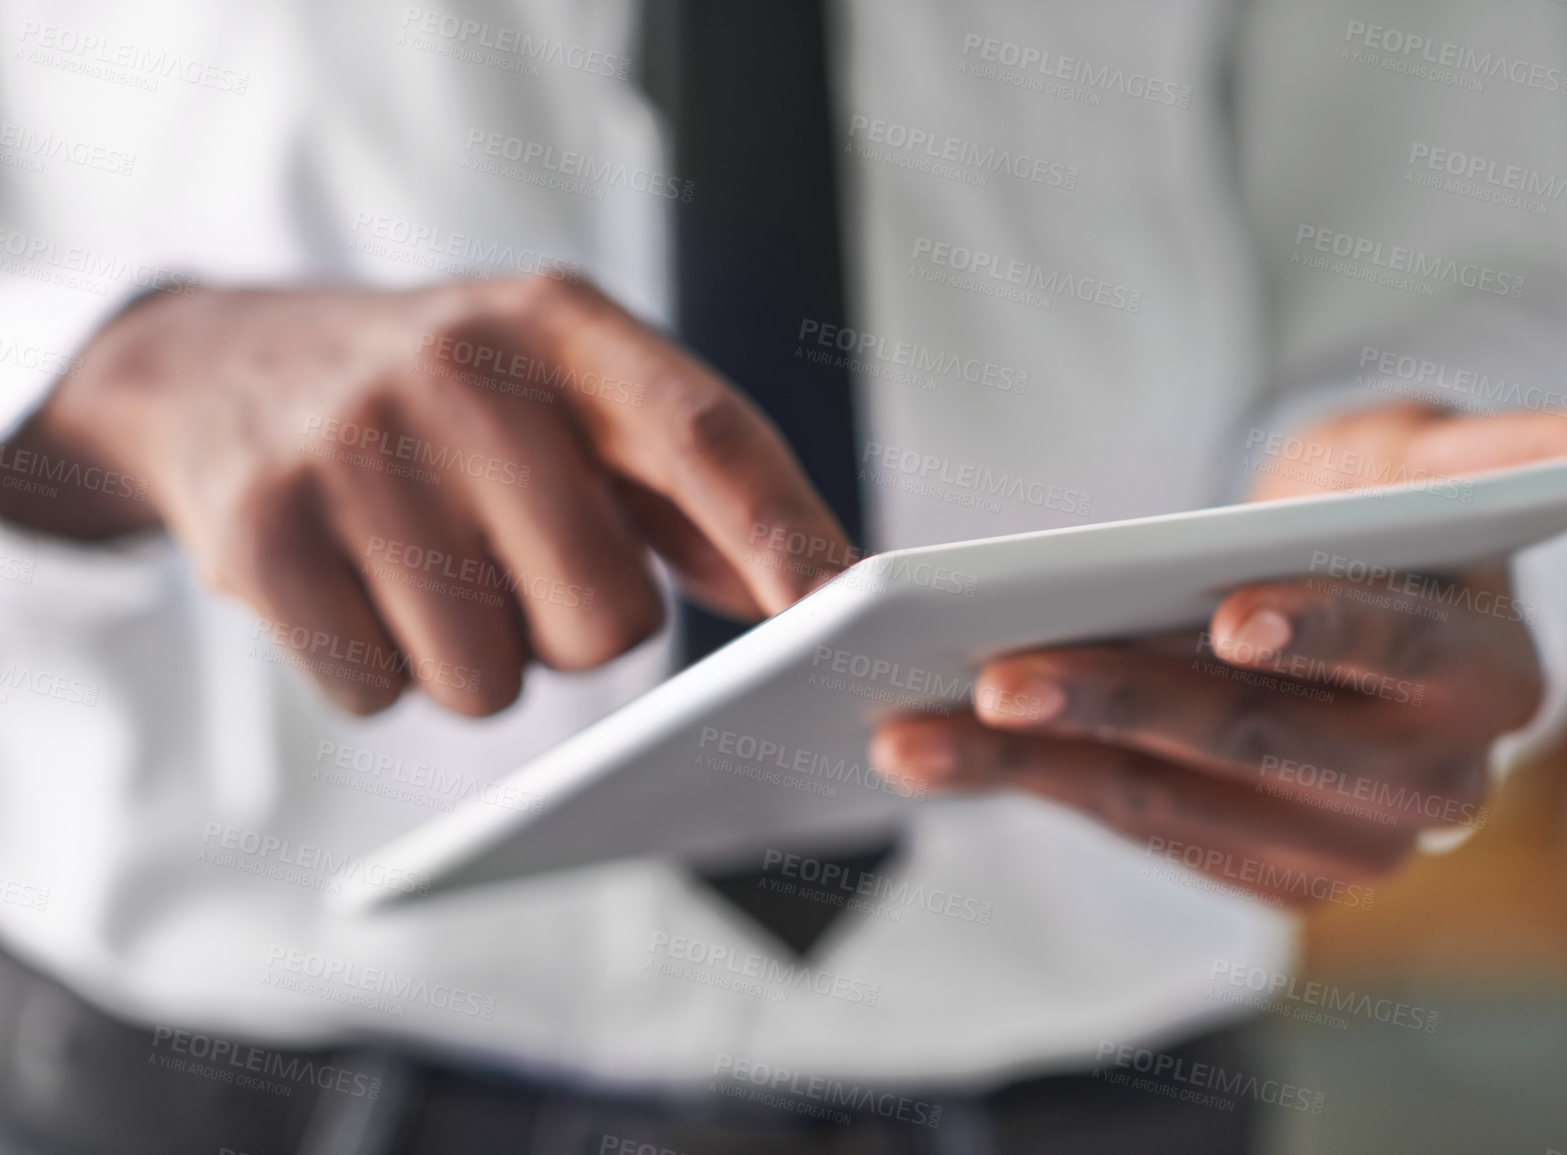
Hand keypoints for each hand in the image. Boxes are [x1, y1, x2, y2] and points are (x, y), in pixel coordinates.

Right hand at [1, 277, 850, 715]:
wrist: (227, 368)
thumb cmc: (452, 401)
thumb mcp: (571, 388)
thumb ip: (691, 484)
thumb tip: (809, 586)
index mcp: (566, 328)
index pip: (704, 435)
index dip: (780, 530)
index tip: (841, 608)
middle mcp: (463, 374)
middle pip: (604, 613)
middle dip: (583, 630)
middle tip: (529, 571)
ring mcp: (354, 451)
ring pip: (488, 679)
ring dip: (479, 658)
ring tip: (435, 568)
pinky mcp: (262, 534)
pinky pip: (380, 692)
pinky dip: (384, 670)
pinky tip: (361, 587)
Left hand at [872, 403, 1566, 904]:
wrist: (1337, 604)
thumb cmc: (1377, 514)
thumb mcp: (1432, 460)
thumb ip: (1499, 450)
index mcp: (1484, 673)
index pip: (1397, 646)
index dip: (1321, 625)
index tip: (1230, 613)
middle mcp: (1426, 780)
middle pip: (1257, 739)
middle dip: (1121, 702)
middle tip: (996, 670)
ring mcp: (1337, 843)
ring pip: (1171, 797)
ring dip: (1035, 764)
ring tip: (914, 727)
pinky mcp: (1252, 868)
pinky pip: (1128, 825)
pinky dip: (1027, 787)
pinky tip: (932, 754)